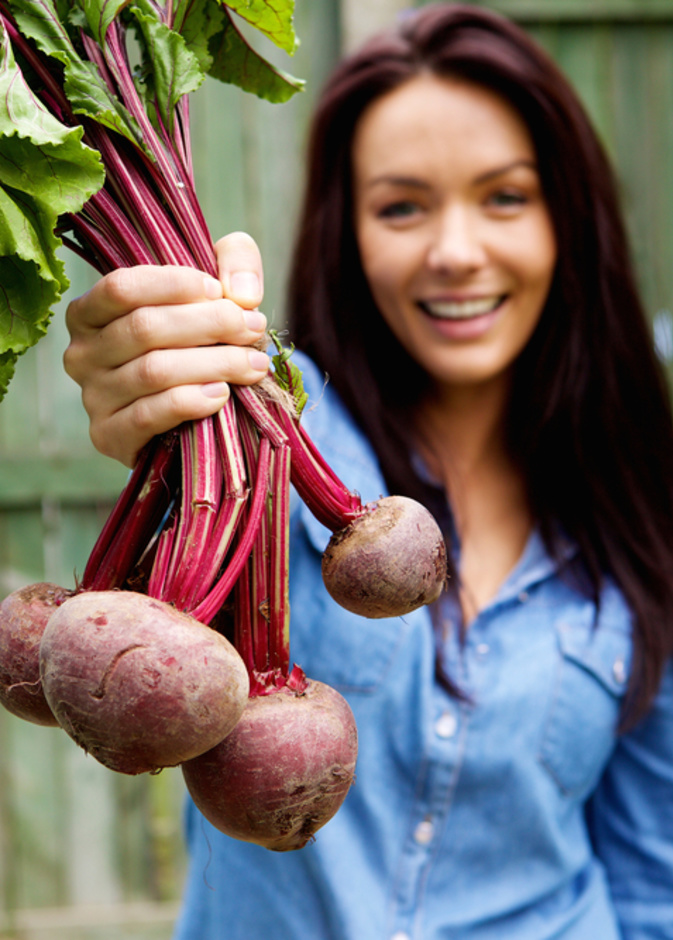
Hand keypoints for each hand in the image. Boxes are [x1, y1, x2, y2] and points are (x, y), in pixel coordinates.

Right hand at [64, 233, 268, 467]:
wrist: (191, 416)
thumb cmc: (197, 343)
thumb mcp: (215, 290)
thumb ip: (234, 262)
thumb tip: (242, 293)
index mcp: (91, 312)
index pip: (122, 288)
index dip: (175, 285)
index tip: (220, 292)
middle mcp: (81, 353)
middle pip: (144, 328)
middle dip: (210, 324)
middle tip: (253, 328)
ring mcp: (92, 397)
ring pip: (154, 371)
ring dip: (215, 364)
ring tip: (253, 364)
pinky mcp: (109, 435)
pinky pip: (150, 414)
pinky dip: (191, 401)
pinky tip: (221, 394)